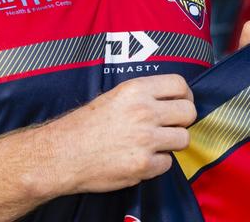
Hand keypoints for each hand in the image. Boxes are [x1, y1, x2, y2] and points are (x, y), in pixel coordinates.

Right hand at [43, 74, 195, 194]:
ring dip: (171, 143)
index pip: (179, 84)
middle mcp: (143, 112)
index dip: (184, 95)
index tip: (181, 103)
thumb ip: (143, 95)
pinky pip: (168, 163)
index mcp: (136, 90)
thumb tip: (170, 99)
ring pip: (183, 139)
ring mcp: (145, 139)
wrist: (60, 155)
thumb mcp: (114, 97)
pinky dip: (157, 164)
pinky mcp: (143, 165)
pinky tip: (141, 159)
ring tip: (154, 144)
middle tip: (169, 126)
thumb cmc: (83, 126)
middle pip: (188, 112)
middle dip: (182, 121)